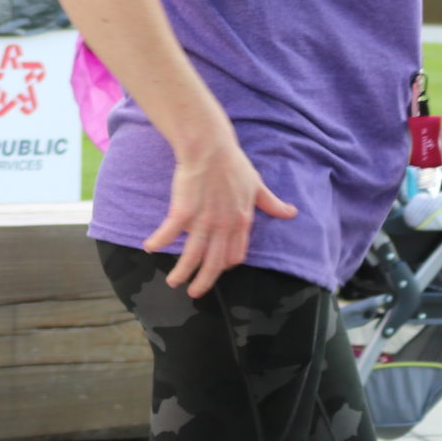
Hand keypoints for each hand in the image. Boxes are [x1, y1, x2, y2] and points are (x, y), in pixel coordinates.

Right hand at [145, 138, 298, 297]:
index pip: (234, 255)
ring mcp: (202, 221)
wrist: (210, 148)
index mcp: (241, 222)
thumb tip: (292, 213)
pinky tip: (149, 247)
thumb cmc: (233, 164)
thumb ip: (272, 204)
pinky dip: (159, 242)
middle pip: (214, 264)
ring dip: (182, 272)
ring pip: (193, 256)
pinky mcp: (182, 212)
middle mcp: (223, 227)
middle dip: (204, 282)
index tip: (215, 268)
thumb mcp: (257, 186)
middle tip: (194, 293)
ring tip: (173, 282)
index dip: (224, 265)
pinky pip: (169, 233)